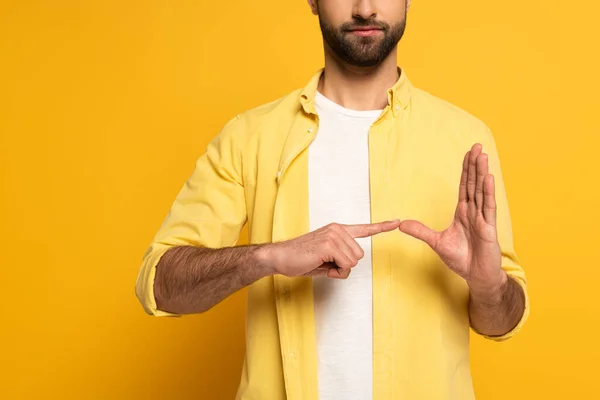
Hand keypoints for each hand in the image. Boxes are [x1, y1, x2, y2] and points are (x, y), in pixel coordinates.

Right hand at [263, 220, 400, 278]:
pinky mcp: (329, 244)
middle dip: (344, 266)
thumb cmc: (301, 259)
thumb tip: (349, 266)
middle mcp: (338, 229)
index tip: (397, 222)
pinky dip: (334, 271)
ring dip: (338, 269)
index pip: (364, 228)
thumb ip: (341, 258)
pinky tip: (319, 264)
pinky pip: (345, 265)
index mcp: (338, 230)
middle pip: (359, 256)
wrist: (280, 257)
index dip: (381, 227)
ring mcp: (334, 235)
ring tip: (320, 263)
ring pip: (353, 262)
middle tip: (324, 263)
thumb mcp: (325, 259)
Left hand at [398, 143, 506, 292]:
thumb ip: (420, 231)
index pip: (464, 187)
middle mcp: (474, 213)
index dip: (466, 170)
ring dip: (482, 173)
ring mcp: (482, 219)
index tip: (467, 154)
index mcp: (463, 213)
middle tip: (476, 146)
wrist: (476, 276)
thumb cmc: (461, 259)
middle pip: (473, 184)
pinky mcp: (488, 229)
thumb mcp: (436, 242)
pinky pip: (488, 208)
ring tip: (483, 156)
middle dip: (474, 165)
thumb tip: (401, 224)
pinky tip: (489, 179)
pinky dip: (488, 193)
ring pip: (481, 192)